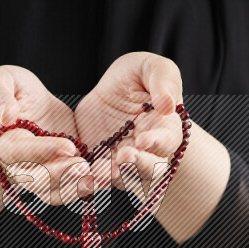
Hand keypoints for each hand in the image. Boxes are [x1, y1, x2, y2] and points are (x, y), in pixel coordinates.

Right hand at [0, 66, 88, 204]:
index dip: (41, 152)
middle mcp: (18, 165)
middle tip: (84, 167)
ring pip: (53, 191)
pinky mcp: (58, 174)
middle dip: (61, 176)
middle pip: (36, 180)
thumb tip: (6, 114)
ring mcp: (38, 174)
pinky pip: (68, 190)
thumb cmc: (6, 91)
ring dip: (76, 188)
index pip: (18, 152)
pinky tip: (104, 180)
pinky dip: (85, 188)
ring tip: (99, 178)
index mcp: (1, 141)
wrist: (21, 107)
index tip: (67, 147)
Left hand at [74, 52, 183, 198]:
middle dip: (136, 166)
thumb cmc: (139, 78)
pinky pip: (96, 177)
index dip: (157, 142)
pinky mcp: (100, 164)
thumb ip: (163, 80)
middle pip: (148, 169)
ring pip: (122, 178)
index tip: (144, 139)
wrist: (111, 93)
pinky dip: (90, 179)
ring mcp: (123, 162)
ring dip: (111, 177)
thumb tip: (167, 104)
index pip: (166, 141)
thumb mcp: (151, 68)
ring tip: (100, 172)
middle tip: (123, 157)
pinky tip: (81, 174)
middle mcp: (148, 153)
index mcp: (165, 129)